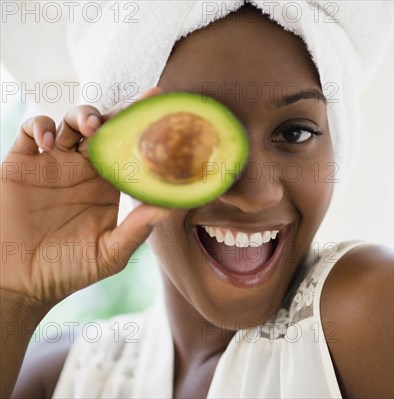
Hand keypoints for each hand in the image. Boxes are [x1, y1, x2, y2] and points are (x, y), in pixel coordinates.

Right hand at [0, 87, 172, 308]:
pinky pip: (31, 131)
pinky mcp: (22, 164)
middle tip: (129, 109)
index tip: (160, 109)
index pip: (130, 149)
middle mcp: (84, 169)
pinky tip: (50, 144)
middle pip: (104, 128)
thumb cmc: (67, 270)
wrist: (17, 281)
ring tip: (91, 126)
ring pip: (70, 122)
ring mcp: (53, 164)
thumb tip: (169, 208)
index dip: (143, 130)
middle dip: (117, 114)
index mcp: (108, 185)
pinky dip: (42, 127)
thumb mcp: (109, 254)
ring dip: (82, 115)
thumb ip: (137, 229)